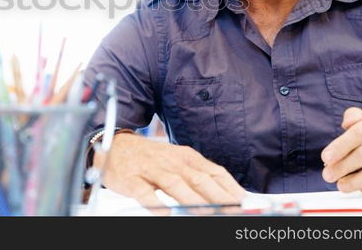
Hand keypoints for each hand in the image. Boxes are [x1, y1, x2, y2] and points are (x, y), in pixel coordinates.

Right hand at [92, 133, 245, 213]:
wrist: (115, 146)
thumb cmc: (152, 158)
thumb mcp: (179, 160)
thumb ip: (201, 175)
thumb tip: (231, 194)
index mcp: (188, 157)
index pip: (215, 172)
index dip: (231, 188)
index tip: (246, 204)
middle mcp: (173, 162)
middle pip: (199, 179)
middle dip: (218, 197)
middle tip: (233, 212)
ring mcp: (152, 170)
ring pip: (176, 185)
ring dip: (193, 201)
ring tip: (208, 214)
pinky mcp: (132, 179)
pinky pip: (145, 193)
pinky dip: (156, 204)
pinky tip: (166, 214)